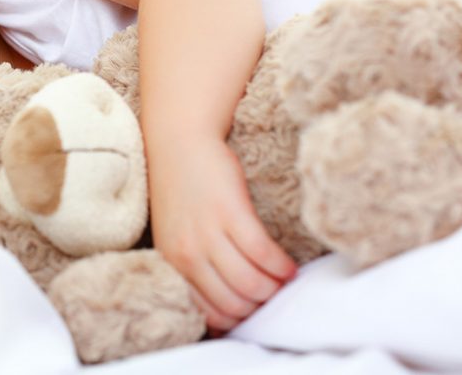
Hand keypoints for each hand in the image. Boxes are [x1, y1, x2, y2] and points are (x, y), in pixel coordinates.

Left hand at [149, 138, 296, 332]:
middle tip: (276, 297)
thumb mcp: (175, 236)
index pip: (211, 313)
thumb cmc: (181, 191)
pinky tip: (288, 266)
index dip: (239, 319)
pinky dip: (281, 267)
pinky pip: (262, 253)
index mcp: (173, 263)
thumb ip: (192, 268)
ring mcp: (208, 233)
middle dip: (260, 307)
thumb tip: (225, 310)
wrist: (178, 142)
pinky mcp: (231, 212)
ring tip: (284, 281)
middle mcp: (188, 253)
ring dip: (274, 289)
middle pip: (235, 304)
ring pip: (251, 284)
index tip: (256, 311)